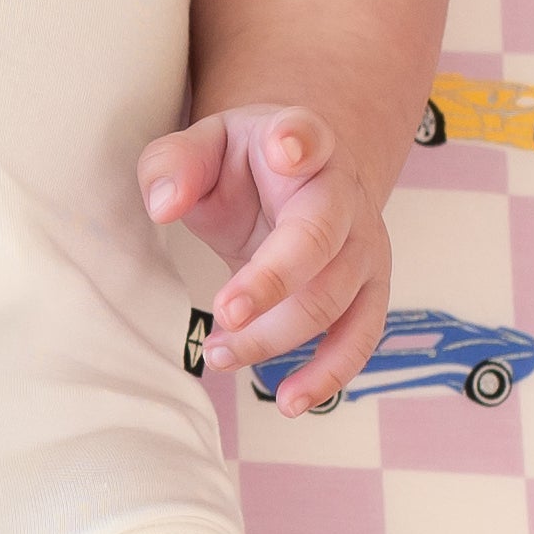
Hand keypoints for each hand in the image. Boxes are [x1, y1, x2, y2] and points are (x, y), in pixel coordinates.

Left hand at [138, 103, 388, 415]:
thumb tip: (162, 206)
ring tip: (219, 354)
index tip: (285, 149)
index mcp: (300, 141)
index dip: (298, 140)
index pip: (305, 134)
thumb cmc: (243, 162)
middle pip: (319, 238)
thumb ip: (173, 164)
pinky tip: (289, 400)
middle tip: (224, 312)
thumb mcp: (201, 147)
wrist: (300, 175)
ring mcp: (365, 245)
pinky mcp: (370, 292)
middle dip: (273, 280)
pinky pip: (360, 340)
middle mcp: (343, 193)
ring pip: (333, 300)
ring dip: (276, 336)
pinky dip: (328, 375)